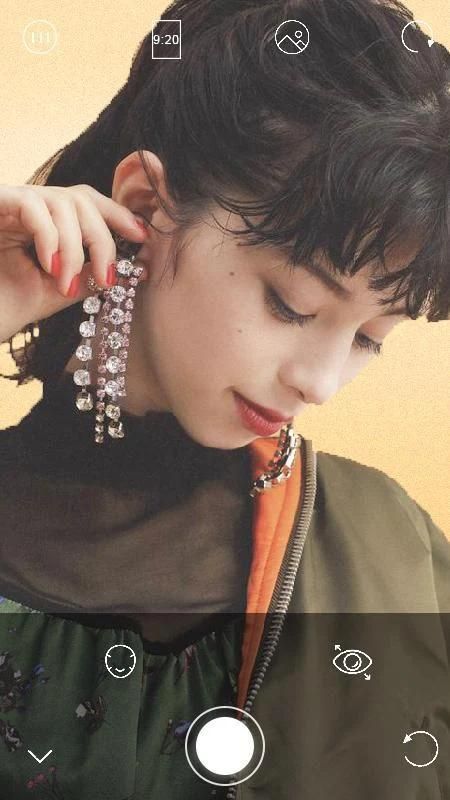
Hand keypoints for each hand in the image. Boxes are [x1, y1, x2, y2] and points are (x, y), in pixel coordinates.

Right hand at [0, 183, 147, 342]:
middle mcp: (29, 206)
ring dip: (74, 246)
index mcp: (46, 222)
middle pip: (82, 197)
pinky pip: (30, 205)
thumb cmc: (3, 305)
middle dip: (102, 238)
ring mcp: (9, 202)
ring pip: (60, 201)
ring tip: (64, 282)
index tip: (143, 236)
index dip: (119, 215)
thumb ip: (89, 276)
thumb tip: (134, 269)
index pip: (88, 203)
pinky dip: (48, 235)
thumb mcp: (56, 291)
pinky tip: (50, 265)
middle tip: (106, 277)